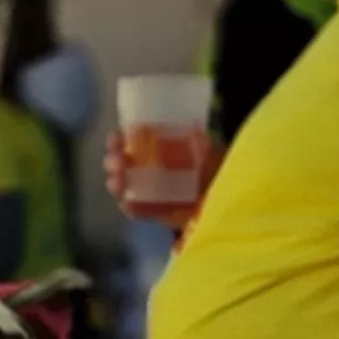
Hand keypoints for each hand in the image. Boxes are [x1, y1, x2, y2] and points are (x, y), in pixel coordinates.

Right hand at [104, 127, 219, 231]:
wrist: (225, 199)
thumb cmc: (216, 169)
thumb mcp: (210, 151)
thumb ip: (200, 142)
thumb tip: (193, 127)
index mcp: (156, 148)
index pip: (128, 141)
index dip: (118, 140)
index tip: (116, 139)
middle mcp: (147, 168)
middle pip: (119, 163)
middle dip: (113, 162)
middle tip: (118, 163)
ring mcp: (147, 191)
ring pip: (123, 187)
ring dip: (116, 184)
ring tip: (119, 183)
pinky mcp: (153, 211)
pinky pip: (137, 210)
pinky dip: (131, 208)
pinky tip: (130, 205)